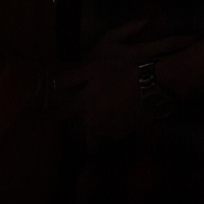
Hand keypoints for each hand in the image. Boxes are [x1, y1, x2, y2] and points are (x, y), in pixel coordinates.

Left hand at [55, 21, 197, 149]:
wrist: (152, 88)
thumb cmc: (121, 74)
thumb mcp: (95, 68)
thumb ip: (71, 78)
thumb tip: (52, 84)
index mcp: (83, 105)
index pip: (62, 112)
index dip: (58, 109)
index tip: (54, 108)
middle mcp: (92, 122)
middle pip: (82, 116)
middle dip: (86, 107)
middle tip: (99, 93)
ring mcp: (107, 130)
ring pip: (97, 122)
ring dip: (100, 114)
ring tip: (113, 99)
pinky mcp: (122, 135)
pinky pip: (111, 128)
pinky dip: (113, 120)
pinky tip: (122, 109)